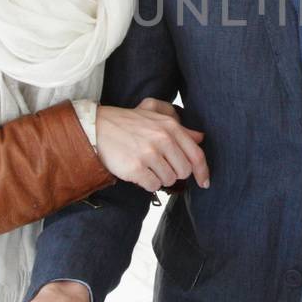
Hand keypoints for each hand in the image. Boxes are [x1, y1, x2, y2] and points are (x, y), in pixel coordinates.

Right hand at [94, 97, 209, 191]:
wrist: (97, 127)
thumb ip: (180, 127)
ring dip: (159, 177)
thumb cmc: (127, 122)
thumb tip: (200, 138)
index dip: (203, 172)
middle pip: (183, 171)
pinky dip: (147, 183)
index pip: (196, 154)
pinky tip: (138, 172)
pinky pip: (153, 186)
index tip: (204, 183)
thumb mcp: (155, 115)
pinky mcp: (135, 168)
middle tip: (159, 166)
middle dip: (174, 173)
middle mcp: (162, 139)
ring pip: (169, 180)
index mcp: (170, 126)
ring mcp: (149, 154)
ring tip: (146, 166)